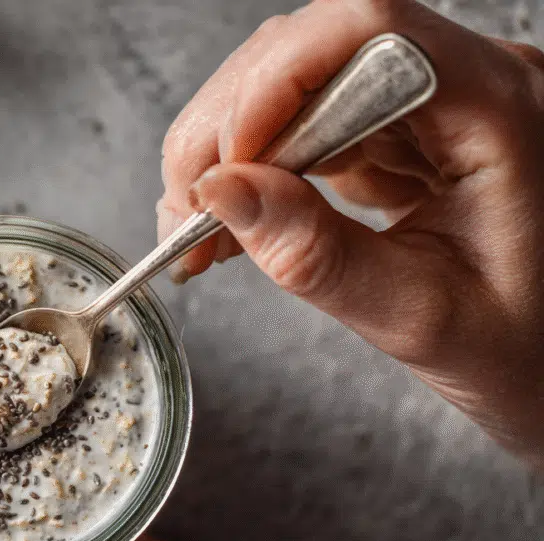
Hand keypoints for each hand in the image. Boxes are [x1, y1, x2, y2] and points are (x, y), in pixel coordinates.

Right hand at [159, 0, 543, 466]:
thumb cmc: (521, 351)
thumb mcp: (418, 318)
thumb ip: (317, 256)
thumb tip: (218, 192)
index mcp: (499, 111)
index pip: (371, 32)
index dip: (277, 82)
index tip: (221, 166)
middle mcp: (465, 84)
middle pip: (316, 48)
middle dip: (231, 126)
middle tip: (188, 212)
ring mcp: (428, 105)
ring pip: (295, 82)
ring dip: (229, 151)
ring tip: (199, 227)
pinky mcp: (397, 133)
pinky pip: (303, 125)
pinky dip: (252, 170)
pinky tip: (231, 219)